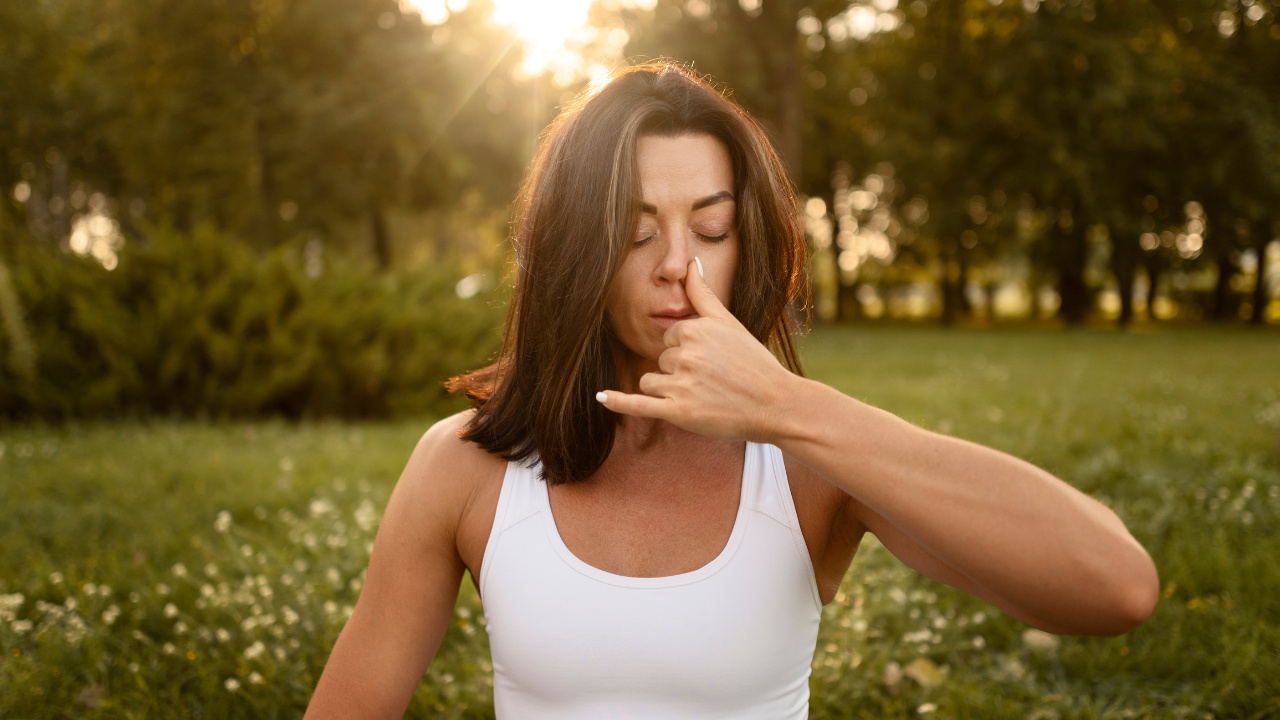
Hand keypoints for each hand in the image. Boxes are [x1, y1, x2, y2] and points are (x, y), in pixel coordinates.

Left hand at [597, 258, 800, 442]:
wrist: (775, 403)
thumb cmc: (754, 362)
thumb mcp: (729, 322)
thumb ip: (703, 293)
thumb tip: (690, 262)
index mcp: (694, 330)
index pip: (670, 337)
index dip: (687, 350)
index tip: (712, 360)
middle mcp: (685, 355)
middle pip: (660, 360)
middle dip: (679, 371)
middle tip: (714, 380)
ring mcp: (680, 385)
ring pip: (651, 382)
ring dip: (667, 390)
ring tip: (702, 396)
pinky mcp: (678, 412)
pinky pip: (638, 405)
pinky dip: (618, 402)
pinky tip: (601, 398)